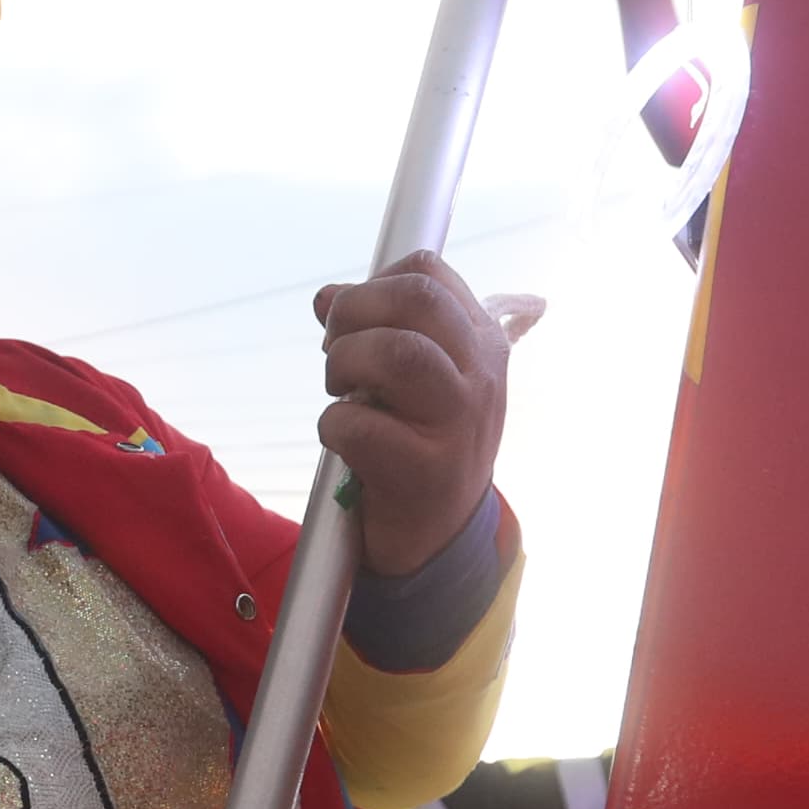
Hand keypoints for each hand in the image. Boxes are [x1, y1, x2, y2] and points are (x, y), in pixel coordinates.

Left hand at [315, 253, 511, 576]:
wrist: (440, 536)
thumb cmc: (422, 444)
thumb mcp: (416, 379)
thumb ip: (379, 330)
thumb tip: (326, 296)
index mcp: (482, 342)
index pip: (427, 272)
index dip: (374, 285)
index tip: (355, 321)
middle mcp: (480, 375)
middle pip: (415, 298)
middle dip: (353, 314)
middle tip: (337, 353)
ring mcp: (458, 422)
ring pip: (394, 353)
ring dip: (344, 365)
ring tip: (341, 393)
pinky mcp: (425, 471)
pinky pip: (359, 425)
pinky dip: (334, 427)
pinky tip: (343, 441)